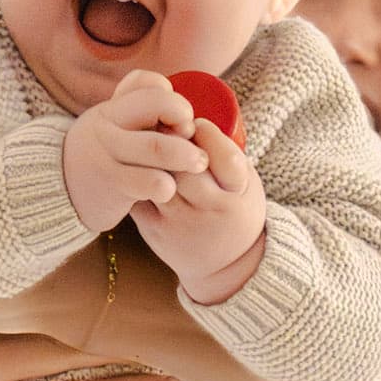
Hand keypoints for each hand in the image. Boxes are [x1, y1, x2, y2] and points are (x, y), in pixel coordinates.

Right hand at [62, 71, 207, 232]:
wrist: (57, 192)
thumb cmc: (101, 157)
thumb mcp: (111, 127)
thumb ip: (141, 112)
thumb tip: (186, 115)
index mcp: (112, 108)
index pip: (147, 84)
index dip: (174, 99)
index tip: (184, 121)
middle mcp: (108, 124)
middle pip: (157, 106)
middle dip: (185, 120)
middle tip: (198, 141)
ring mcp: (108, 153)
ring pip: (156, 145)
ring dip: (185, 154)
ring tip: (199, 163)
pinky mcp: (111, 185)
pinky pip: (147, 181)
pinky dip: (165, 185)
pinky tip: (169, 190)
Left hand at [130, 117, 266, 302]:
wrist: (226, 265)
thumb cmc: (236, 211)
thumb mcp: (246, 185)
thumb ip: (229, 156)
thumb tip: (196, 116)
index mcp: (238, 194)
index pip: (226, 158)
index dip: (208, 135)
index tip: (196, 123)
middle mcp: (211, 209)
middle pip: (185, 166)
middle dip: (171, 140)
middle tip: (162, 123)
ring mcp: (182, 222)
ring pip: (158, 178)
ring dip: (149, 155)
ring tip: (146, 139)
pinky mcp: (156, 231)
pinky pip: (139, 196)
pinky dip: (134, 176)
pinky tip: (133, 164)